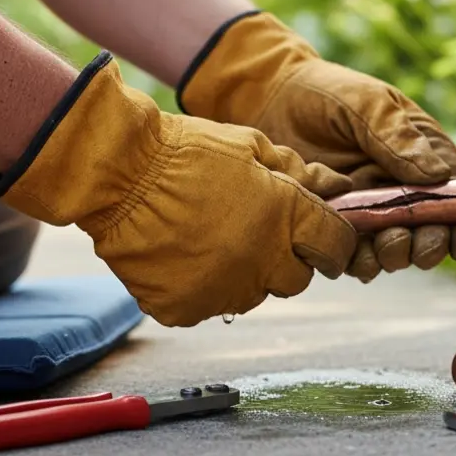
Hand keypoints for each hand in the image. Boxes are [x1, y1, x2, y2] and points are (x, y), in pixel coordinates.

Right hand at [0, 52, 357, 325]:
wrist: (117, 174)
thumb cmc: (186, 152)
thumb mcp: (251, 146)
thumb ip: (299, 172)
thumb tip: (338, 187)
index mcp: (287, 218)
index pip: (337, 246)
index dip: (333, 240)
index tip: (319, 236)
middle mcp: (262, 262)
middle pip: (297, 278)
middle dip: (286, 258)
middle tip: (255, 230)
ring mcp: (222, 292)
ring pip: (252, 295)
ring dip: (244, 272)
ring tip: (209, 236)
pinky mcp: (185, 309)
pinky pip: (207, 305)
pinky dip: (200, 286)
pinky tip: (181, 253)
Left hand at [176, 12, 455, 280]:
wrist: (269, 100)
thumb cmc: (326, 93)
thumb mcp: (366, 103)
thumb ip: (398, 137)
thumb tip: (439, 176)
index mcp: (425, 156)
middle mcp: (404, 190)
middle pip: (432, 233)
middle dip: (426, 247)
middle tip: (407, 243)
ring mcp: (371, 211)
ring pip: (394, 251)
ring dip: (392, 257)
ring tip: (377, 248)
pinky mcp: (338, 226)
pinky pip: (354, 256)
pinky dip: (355, 261)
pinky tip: (347, 252)